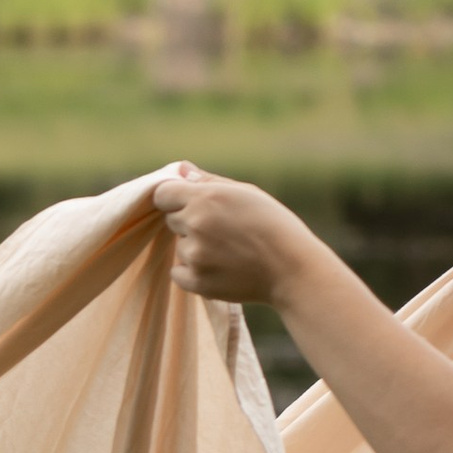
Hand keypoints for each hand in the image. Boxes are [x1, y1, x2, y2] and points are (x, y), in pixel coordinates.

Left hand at [149, 167, 314, 310]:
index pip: (162, 194)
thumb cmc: (272, 223)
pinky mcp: (195, 281)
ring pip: (179, 246)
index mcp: (206, 198)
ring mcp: (194, 255)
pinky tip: (219, 265)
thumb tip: (181, 170)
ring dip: (194, 246)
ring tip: (227, 249)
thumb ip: (208, 182)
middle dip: (188, 221)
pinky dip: (192, 270)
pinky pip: (178, 272)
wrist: (290, 266)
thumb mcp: (245, 192)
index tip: (186, 202)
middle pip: (171, 219)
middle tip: (220, 227)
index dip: (173, 197)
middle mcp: (195, 224)